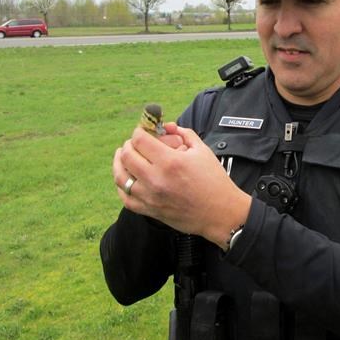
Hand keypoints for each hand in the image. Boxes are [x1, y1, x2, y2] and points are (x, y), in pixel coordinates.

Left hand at [113, 123, 250, 247]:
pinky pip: (125, 198)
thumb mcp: (202, 151)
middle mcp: (156, 179)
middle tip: (134, 143)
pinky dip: (122, 186)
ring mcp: (150, 197)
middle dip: (129, 145)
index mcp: (170, 161)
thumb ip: (184, 134)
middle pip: (127, 156)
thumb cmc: (214, 181)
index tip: (142, 131)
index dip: (139, 131)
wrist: (220, 213)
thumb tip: (168, 126)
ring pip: (120, 177)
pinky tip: (126, 178)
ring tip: (122, 156)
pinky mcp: (150, 211)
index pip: (140, 140)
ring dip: (119, 163)